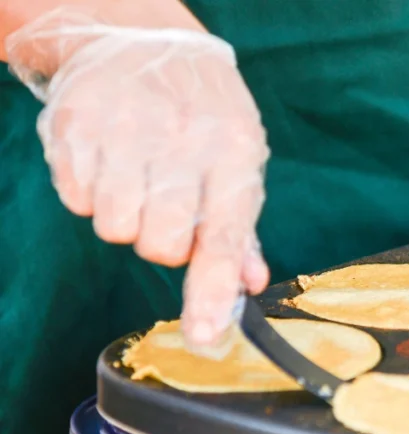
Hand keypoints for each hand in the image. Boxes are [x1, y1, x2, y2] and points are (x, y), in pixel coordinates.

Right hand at [6, 8, 269, 347]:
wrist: (142, 39)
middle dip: (164, 242)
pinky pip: (78, 201)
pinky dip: (91, 194)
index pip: (223, 236)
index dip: (211, 292)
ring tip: (139, 179)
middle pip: (161, 245)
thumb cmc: (203, 113)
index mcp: (235, 152)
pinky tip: (109, 161)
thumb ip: (240, 230)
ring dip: (126, 218)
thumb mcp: (239, 158)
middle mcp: (182, 140)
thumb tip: (248, 287)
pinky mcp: (77, 124)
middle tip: (168, 206)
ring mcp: (125, 129)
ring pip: (116, 228)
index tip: (205, 337)